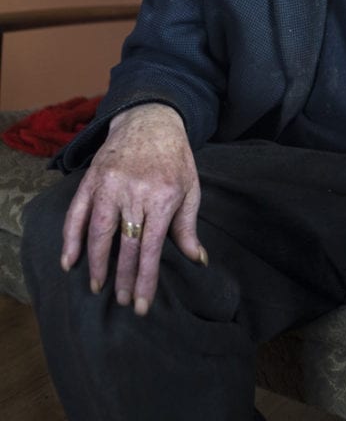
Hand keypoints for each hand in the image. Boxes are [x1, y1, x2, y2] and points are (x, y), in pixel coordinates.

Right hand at [61, 103, 205, 315]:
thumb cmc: (175, 157)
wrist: (151, 119)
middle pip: (125, 245)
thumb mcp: (190, 187)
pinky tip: (69, 261)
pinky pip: (77, 212)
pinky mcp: (92, 178)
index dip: (144, 280)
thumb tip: (197, 259)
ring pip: (98, 232)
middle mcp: (134, 192)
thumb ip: (188, 225)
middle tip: (122, 302)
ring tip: (98, 287)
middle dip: (123, 278)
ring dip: (96, 264)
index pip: (150, 248)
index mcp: (162, 196)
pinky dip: (70, 237)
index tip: (140, 305)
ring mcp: (110, 184)